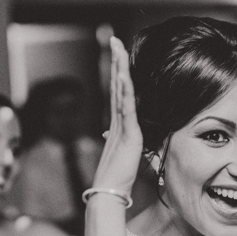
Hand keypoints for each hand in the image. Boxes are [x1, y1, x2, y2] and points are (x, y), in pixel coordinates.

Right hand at [92, 37, 143, 194]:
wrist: (108, 194)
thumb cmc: (117, 181)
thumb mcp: (126, 157)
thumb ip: (126, 145)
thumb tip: (122, 140)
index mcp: (118, 126)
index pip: (119, 94)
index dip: (119, 74)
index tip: (119, 56)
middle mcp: (117, 123)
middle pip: (116, 86)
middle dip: (116, 63)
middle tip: (115, 41)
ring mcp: (121, 128)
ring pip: (120, 92)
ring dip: (119, 69)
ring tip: (118, 48)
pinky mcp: (128, 136)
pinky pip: (126, 110)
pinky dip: (124, 92)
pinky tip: (124, 77)